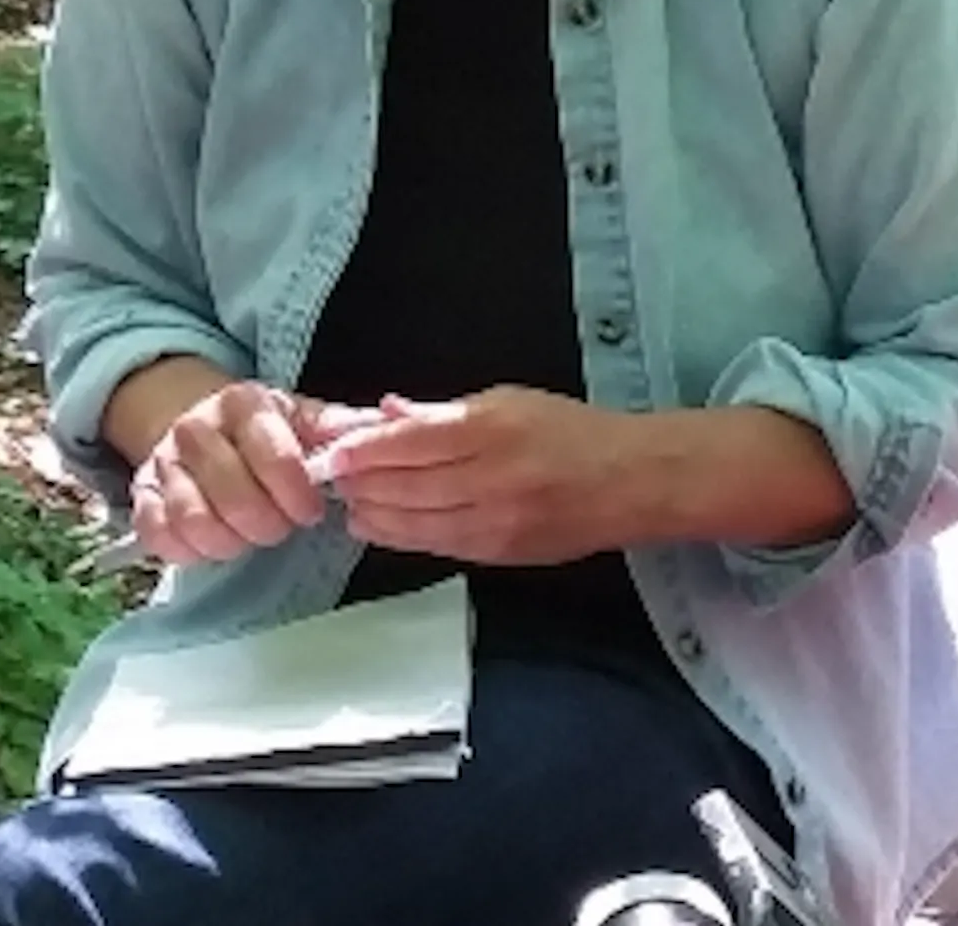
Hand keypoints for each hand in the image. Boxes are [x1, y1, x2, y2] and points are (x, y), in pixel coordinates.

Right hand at [131, 382, 380, 565]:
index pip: (275, 456)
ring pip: (196, 520)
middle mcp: (197, 428)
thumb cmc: (259, 430)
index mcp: (243, 403)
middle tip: (283, 526)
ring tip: (250, 535)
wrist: (195, 423)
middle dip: (269, 524)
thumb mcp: (299, 418)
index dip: (298, 493)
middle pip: (235, 496)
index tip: (312, 510)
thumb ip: (337, 428)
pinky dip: (192, 550)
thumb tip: (381, 432)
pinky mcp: (141, 496)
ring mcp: (164, 463)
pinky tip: (216, 541)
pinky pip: (160, 536)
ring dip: (232, 541)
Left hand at [312, 386, 645, 565]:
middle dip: (361, 482)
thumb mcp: (506, 401)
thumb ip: (444, 411)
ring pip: (415, 524)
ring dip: (374, 514)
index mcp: (492, 431)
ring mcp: (494, 524)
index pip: (413, 442)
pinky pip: (437, 546)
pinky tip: (380, 526)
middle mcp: (489, 479)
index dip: (366, 449)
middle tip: (330, 476)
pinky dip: (402, 536)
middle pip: (407, 486)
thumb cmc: (567, 430)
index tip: (331, 450)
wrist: (626, 482)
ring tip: (349, 504)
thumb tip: (387, 412)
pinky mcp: (498, 555)